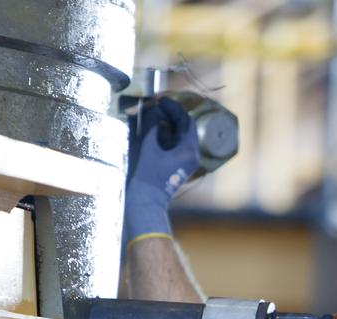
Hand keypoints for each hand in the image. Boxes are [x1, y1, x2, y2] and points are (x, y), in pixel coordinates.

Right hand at [125, 98, 199, 240]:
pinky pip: (174, 145)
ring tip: (151, 115)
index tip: (160, 99)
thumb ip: (153, 125)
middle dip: (171, 115)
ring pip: (179, 136)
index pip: (186, 120)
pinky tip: (153, 130)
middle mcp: (191, 155)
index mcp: (189, 150)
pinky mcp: (177, 166)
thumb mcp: (149, 146)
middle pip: (184, 127)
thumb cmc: (147, 175)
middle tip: (155, 105)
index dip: (173, 107)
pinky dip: (165, 136)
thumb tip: (155, 109)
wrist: (145, 201)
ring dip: (166, 124)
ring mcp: (185, 161)